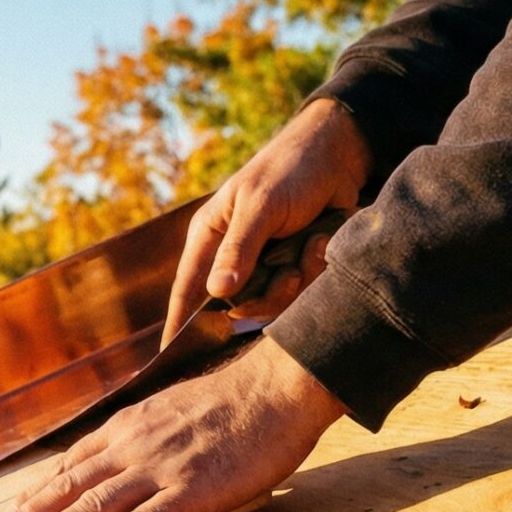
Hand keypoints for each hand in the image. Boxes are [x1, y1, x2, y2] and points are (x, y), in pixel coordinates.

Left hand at [0, 338, 347, 511]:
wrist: (275, 387)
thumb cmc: (231, 403)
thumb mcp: (169, 410)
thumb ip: (138, 435)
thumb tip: (111, 457)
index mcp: (127, 428)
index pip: (68, 466)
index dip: (34, 495)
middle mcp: (132, 446)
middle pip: (68, 487)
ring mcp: (159, 469)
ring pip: (92, 505)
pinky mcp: (191, 492)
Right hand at [163, 97, 372, 346]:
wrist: (340, 155)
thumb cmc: (289, 170)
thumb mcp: (260, 206)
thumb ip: (238, 250)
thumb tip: (217, 292)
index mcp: (210, 238)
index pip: (187, 289)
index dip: (180, 323)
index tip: (171, 356)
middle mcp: (233, 256)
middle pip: (238, 307)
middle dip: (269, 295)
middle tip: (289, 270)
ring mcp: (264, 264)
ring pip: (273, 303)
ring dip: (297, 280)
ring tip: (310, 246)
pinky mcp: (292, 267)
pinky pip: (300, 292)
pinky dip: (315, 270)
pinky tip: (321, 243)